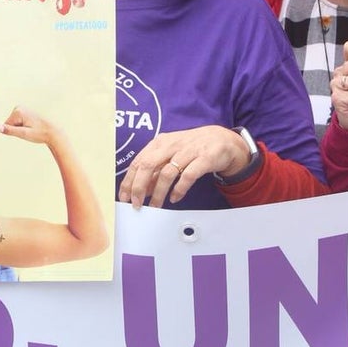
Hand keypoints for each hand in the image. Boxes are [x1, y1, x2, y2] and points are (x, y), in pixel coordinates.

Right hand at [0, 106, 58, 146]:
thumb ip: (10, 130)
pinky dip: (23, 127)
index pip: (6, 126)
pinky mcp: (24, 112)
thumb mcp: (24, 134)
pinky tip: (32, 126)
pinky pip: (18, 123)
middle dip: (18, 130)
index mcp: (18, 111)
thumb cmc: (40, 133)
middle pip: (9, 124)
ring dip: (21, 129)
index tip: (26, 131)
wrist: (52, 132)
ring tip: (31, 129)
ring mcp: (22, 109)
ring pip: (13, 124)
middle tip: (29, 130)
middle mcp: (19, 107)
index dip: (15, 132)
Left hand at [118, 126, 250, 208]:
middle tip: (136, 204)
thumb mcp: (171, 154)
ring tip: (155, 207)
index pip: (138, 162)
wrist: (223, 140)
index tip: (124, 197)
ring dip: (158, 193)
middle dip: (138, 187)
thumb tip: (141, 189)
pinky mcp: (204, 159)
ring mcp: (188, 151)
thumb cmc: (193, 148)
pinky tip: (175, 198)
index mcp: (160, 143)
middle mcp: (171, 145)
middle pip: (147, 165)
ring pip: (166, 173)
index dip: (129, 181)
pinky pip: (188, 176)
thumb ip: (156, 170)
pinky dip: (179, 189)